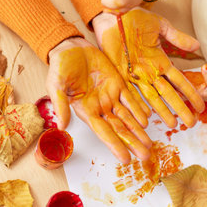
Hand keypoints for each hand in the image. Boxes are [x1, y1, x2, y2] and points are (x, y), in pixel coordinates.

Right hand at [47, 37, 151, 162]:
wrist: (70, 47)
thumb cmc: (60, 66)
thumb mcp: (56, 84)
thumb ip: (61, 104)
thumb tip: (62, 126)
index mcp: (85, 110)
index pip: (103, 132)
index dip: (115, 145)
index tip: (126, 159)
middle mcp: (100, 107)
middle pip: (119, 128)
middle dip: (132, 142)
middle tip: (146, 155)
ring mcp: (110, 96)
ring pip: (128, 117)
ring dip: (139, 130)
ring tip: (150, 143)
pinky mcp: (117, 83)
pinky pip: (131, 99)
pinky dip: (139, 109)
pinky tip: (148, 119)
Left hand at [93, 8, 204, 127]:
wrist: (114, 13)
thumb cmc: (136, 18)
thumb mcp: (161, 26)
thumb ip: (177, 38)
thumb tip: (198, 46)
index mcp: (160, 60)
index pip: (179, 80)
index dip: (190, 93)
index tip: (200, 105)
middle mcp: (150, 71)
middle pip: (168, 93)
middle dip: (180, 108)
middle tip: (190, 123)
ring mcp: (136, 73)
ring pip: (152, 97)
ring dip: (162, 111)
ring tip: (172, 125)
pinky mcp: (121, 73)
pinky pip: (130, 91)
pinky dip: (138, 104)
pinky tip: (145, 116)